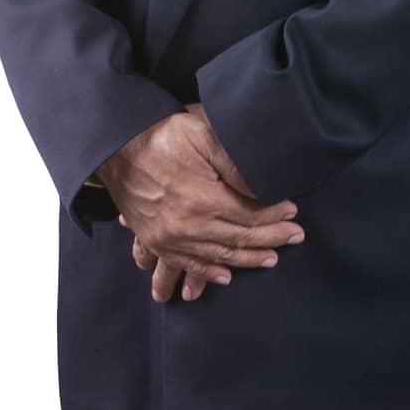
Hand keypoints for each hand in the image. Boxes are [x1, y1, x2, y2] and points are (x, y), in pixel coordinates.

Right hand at [100, 103, 303, 302]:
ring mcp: (169, 237)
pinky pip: (185, 264)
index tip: (293, 212)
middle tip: (295, 237)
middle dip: (271, 239)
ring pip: (217, 256)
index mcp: (201, 199)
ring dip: (247, 259)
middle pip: (238, 239)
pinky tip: (225, 277)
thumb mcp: (202, 132)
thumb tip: (261, 184)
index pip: (249, 215)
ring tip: (271, 259)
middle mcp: (186, 225)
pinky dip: (207, 274)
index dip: (274, 215)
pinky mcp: (155, 240)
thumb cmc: (161, 134)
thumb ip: (233, 160)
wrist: (114, 146)